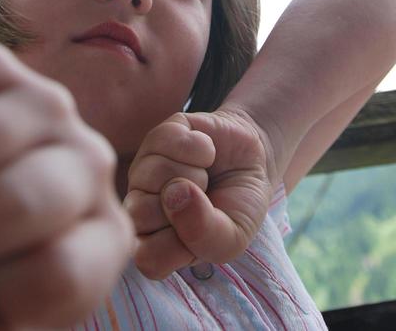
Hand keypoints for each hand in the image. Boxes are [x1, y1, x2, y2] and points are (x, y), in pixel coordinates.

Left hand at [125, 107, 275, 279]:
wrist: (254, 159)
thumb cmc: (238, 205)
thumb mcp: (233, 236)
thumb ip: (205, 235)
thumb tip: (174, 194)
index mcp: (154, 242)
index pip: (147, 257)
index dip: (179, 244)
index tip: (204, 231)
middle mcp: (141, 206)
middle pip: (140, 213)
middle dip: (185, 204)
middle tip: (204, 198)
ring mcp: (144, 169)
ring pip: (152, 174)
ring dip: (195, 173)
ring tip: (205, 176)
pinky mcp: (157, 136)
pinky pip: (168, 140)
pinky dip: (200, 147)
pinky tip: (206, 153)